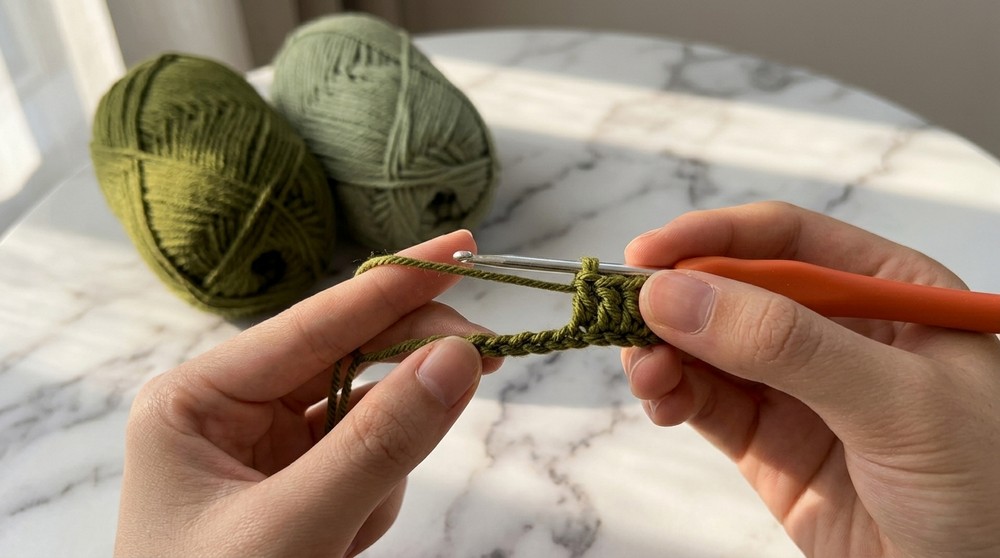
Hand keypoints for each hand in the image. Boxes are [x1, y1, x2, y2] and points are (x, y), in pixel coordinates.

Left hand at [115, 230, 499, 556]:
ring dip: (385, 464)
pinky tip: (342, 544)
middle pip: (349, 358)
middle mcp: (230, 410)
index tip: (466, 248)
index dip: (397, 283)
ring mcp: (266, 449)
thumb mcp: (296, 528)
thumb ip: (380, 442)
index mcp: (198, 398)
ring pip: (366, 415)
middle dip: (412, 366)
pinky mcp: (297, 484)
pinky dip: (376, 497)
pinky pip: (365, 461)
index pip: (317, 323)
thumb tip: (459, 358)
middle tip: (491, 351)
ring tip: (344, 534)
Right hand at [621, 202, 999, 556]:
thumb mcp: (896, 400)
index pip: (786, 242)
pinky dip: (671, 395)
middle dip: (676, 299)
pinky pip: (704, 404)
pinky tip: (660, 397)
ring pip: (707, 348)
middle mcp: (837, 333)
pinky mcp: (769, 445)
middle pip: (733, 291)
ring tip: (644, 369)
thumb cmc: (987, 488)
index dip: (712, 238)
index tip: (648, 256)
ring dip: (663, 350)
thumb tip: (678, 295)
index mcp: (889, 293)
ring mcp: (799, 389)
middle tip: (626, 313)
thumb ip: (787, 344)